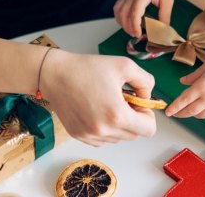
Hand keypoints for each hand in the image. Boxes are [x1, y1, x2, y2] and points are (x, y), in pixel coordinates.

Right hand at [40, 50, 156, 145]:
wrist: (55, 74)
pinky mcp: (80, 136)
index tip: (138, 102)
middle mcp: (104, 131)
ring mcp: (90, 136)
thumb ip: (145, 81)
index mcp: (117, 115)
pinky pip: (103, 139)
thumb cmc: (87, 68)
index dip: (148, 115)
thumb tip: (147, 97)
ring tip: (108, 102)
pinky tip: (97, 110)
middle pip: (135, 135)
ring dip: (119, 124)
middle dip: (134, 118)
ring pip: (119, 138)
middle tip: (123, 100)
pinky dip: (105, 128)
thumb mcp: (124, 66)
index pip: (149, 130)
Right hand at [113, 0, 175, 37]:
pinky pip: (118, 6)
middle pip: (123, 13)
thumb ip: (164, 16)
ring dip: (122, 22)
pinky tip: (125, 21)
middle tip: (137, 35)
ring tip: (131, 30)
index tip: (139, 34)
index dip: (135, 25)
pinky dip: (119, 15)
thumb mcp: (168, 1)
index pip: (134, 12)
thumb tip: (163, 31)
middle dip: (128, 27)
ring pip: (118, 11)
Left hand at [165, 48, 204, 117]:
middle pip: (190, 111)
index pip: (183, 101)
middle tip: (176, 113)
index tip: (168, 112)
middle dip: (181, 113)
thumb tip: (182, 82)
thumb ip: (192, 77)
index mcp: (201, 87)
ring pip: (201, 115)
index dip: (174, 108)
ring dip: (193, 114)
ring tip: (189, 110)